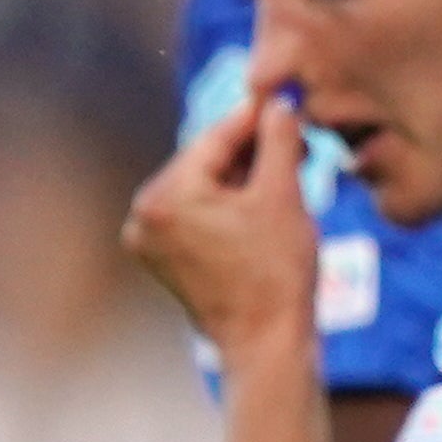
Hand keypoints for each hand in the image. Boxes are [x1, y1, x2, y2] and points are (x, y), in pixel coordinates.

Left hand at [124, 92, 322, 361]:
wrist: (265, 342)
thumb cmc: (276, 272)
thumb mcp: (283, 196)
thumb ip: (278, 141)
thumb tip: (279, 104)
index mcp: (166, 195)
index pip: (216, 138)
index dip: (256, 118)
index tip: (284, 99)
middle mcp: (144, 213)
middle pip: (206, 161)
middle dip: (251, 150)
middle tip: (297, 141)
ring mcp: (148, 238)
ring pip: (203, 186)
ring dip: (243, 176)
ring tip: (288, 172)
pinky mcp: (162, 257)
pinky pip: (196, 213)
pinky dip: (228, 203)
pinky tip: (263, 203)